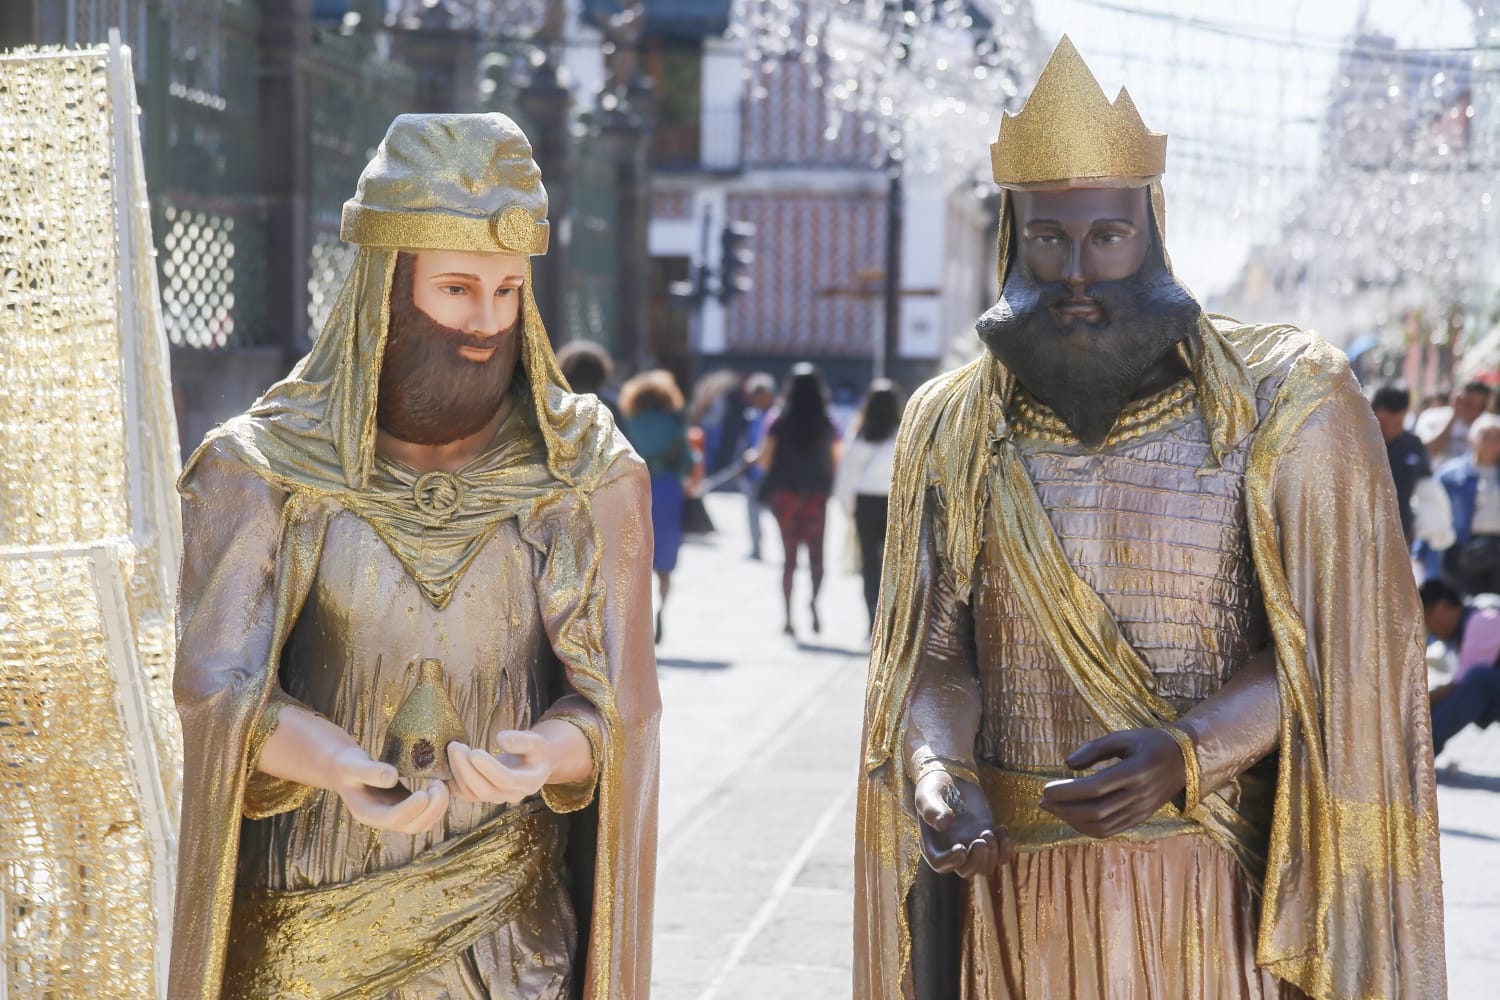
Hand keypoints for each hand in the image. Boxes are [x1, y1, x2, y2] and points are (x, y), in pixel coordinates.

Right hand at [328, 745, 448, 833]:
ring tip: (441, 782)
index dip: (410, 809)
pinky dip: (439, 802)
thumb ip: (371, 771)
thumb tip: (393, 777)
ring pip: (424, 823)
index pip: (392, 819)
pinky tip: (440, 782)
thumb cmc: (348, 766)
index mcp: (368, 814)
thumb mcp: (354, 766)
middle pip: (413, 826)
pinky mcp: (408, 807)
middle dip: (431, 810)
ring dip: (438, 807)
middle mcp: (384, 820)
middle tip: (439, 785)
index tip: (424, 793)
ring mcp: (397, 815)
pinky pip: (428, 813)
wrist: (348, 769)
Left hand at [447, 730, 553, 804]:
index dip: (489, 768)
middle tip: (456, 746)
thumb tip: (500, 738)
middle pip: (485, 790)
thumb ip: (521, 740)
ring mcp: (496, 798)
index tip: (474, 752)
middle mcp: (512, 795)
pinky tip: (448, 761)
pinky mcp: (482, 795)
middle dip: (466, 769)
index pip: (506, 780)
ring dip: (458, 772)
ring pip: (472, 793)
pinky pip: (464, 793)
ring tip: (453, 748)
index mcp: (529, 782)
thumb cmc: (536, 751)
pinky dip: (452, 780)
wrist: (534, 765)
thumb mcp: (537, 741)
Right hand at [913, 770, 1011, 877]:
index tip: (961, 849)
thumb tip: (943, 824)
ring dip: (991, 854)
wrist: (951, 777)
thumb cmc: (934, 787)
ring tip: (989, 831)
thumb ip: (932, 809)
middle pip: (966, 871)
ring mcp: (971, 846)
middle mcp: (951, 850)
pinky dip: (1006, 849)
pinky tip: (1001, 829)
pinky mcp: (987, 839)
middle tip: (981, 840)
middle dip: (976, 861)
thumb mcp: (927, 795)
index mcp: (933, 844)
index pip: (940, 864)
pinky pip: (1000, 857)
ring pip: (984, 867)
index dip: (951, 862)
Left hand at [1039, 728, 1185, 838]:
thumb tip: (1067, 763)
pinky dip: (1087, 828)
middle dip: (1064, 808)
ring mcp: (1141, 810)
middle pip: (1096, 810)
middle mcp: (1140, 795)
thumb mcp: (1124, 736)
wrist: (1186, 760)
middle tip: (1042, 800)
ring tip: (1052, 809)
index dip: (1068, 791)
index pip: (1096, 787)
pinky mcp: (1140, 818)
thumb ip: (1095, 748)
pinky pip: (1110, 830)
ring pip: (1102, 825)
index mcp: (1136, 771)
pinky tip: (1071, 817)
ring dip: (1072, 820)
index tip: (1046, 789)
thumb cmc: (1150, 742)